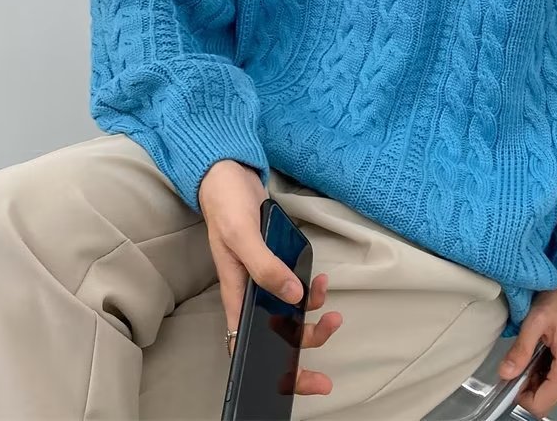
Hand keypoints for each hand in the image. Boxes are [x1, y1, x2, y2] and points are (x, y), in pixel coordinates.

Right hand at [199, 160, 342, 394]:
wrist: (229, 175)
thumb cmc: (225, 205)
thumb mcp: (242, 235)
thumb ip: (265, 266)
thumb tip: (292, 297)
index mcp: (236, 293)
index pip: (249, 344)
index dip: (275, 369)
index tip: (302, 381)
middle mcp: (250, 291)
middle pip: (278, 332)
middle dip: (307, 340)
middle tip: (331, 328)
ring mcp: (264, 276)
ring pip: (290, 310)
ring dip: (313, 314)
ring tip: (330, 304)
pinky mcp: (276, 261)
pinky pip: (297, 285)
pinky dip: (311, 288)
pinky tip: (320, 280)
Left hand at [496, 287, 556, 418]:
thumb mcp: (535, 321)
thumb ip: (519, 351)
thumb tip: (506, 372)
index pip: (539, 405)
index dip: (520, 394)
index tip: (512, 377)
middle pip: (548, 400)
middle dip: (532, 382)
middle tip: (528, 355)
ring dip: (544, 377)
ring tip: (543, 350)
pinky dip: (555, 373)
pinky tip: (553, 352)